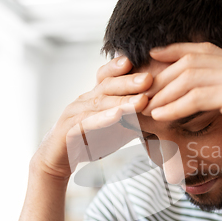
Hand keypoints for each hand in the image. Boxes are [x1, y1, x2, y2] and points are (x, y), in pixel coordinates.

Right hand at [32, 56, 151, 179]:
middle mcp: (84, 100)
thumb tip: (162, 113)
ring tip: (142, 100)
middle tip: (150, 79)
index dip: (121, 67)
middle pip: (107, 86)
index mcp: (95, 96)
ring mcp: (74, 114)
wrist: (59, 159)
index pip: (107, 75)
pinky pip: (87, 122)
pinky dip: (103, 119)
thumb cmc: (90, 140)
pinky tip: (118, 116)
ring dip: (121, 101)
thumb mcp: (117, 128)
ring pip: (99, 103)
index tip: (143, 61)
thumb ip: (135, 118)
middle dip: (129, 81)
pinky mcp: (68, 130)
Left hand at [141, 42, 221, 176]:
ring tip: (148, 106)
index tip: (154, 56)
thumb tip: (205, 99)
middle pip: (191, 61)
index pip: (203, 49)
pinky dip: (174, 105)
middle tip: (145, 90)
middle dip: (163, 75)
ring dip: (165, 92)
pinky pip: (196, 96)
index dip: (175, 50)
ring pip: (190, 76)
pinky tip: (161, 115)